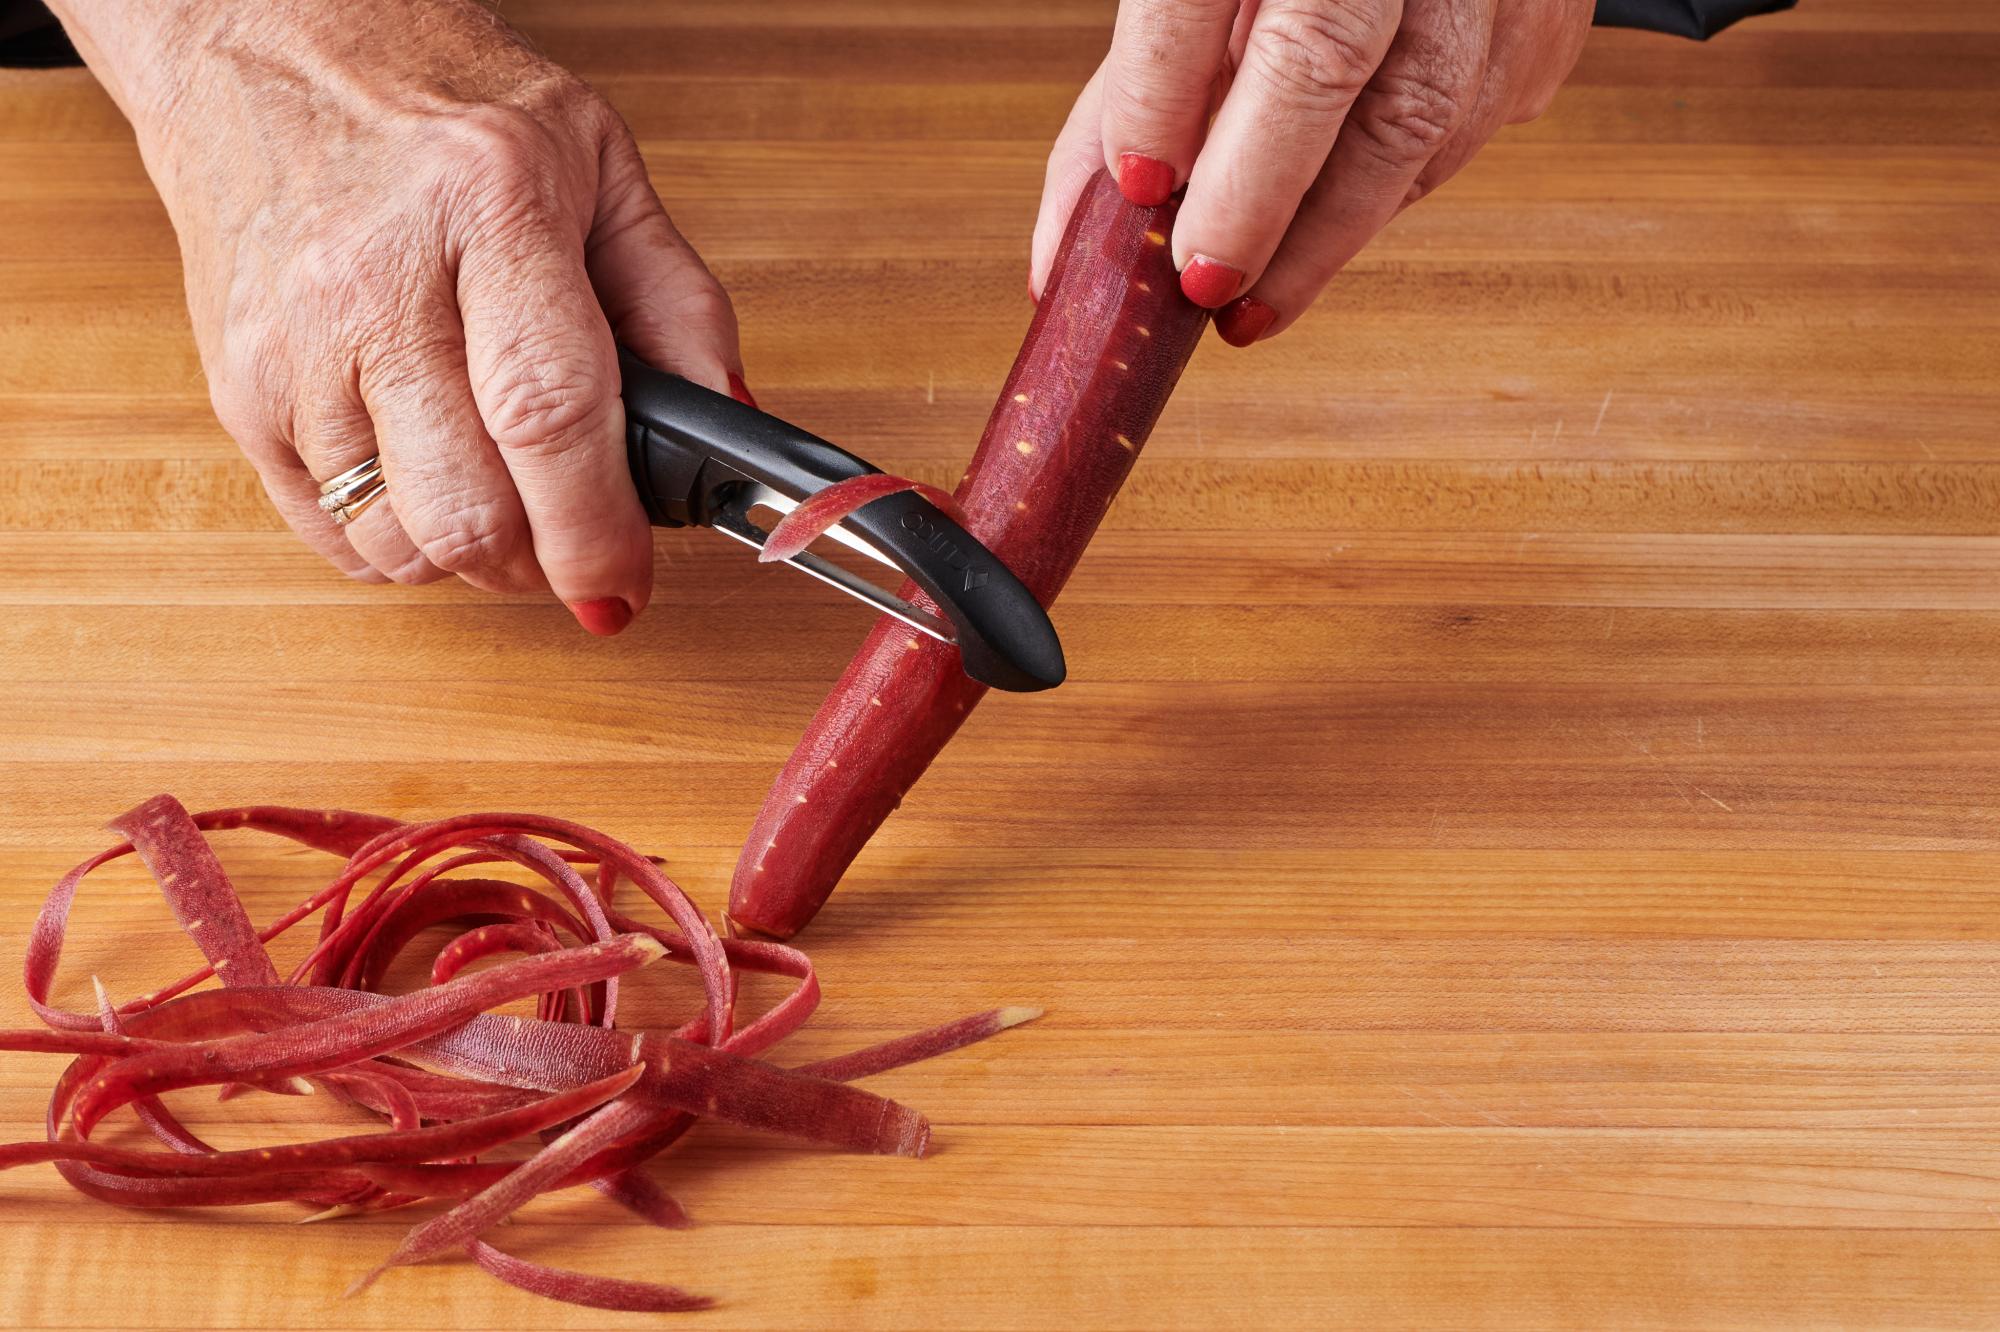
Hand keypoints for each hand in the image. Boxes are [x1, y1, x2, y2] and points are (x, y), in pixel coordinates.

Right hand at [51, 0, 745, 631]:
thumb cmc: (443, 101)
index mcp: (487, 205)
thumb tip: (730, 428)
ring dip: (474, 560)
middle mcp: (374, 276)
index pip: (549, 413)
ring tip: (508, 502)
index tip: (626, 581)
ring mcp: (291, 340)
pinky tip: (433, 485)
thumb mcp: (599, 164)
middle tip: (577, 546)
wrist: (270, 44)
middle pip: (468, 506)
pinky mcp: (238, 388)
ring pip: (399, 541)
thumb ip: (678, 303)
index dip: (597, 528)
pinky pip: (333, 533)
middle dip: (543, 563)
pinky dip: (400, 545)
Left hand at [1033, 0, 1593, 345]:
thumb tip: (1066, 260)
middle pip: (1323, 55)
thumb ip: (1135, 102)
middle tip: (1206, 287)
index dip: (1161, 92)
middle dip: (1258, 198)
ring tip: (1259, 293)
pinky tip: (1346, 207)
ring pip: (1421, 114)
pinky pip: (1479, 122)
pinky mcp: (1549, 15)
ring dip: (1331, 228)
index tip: (1139, 189)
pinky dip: (1400, 188)